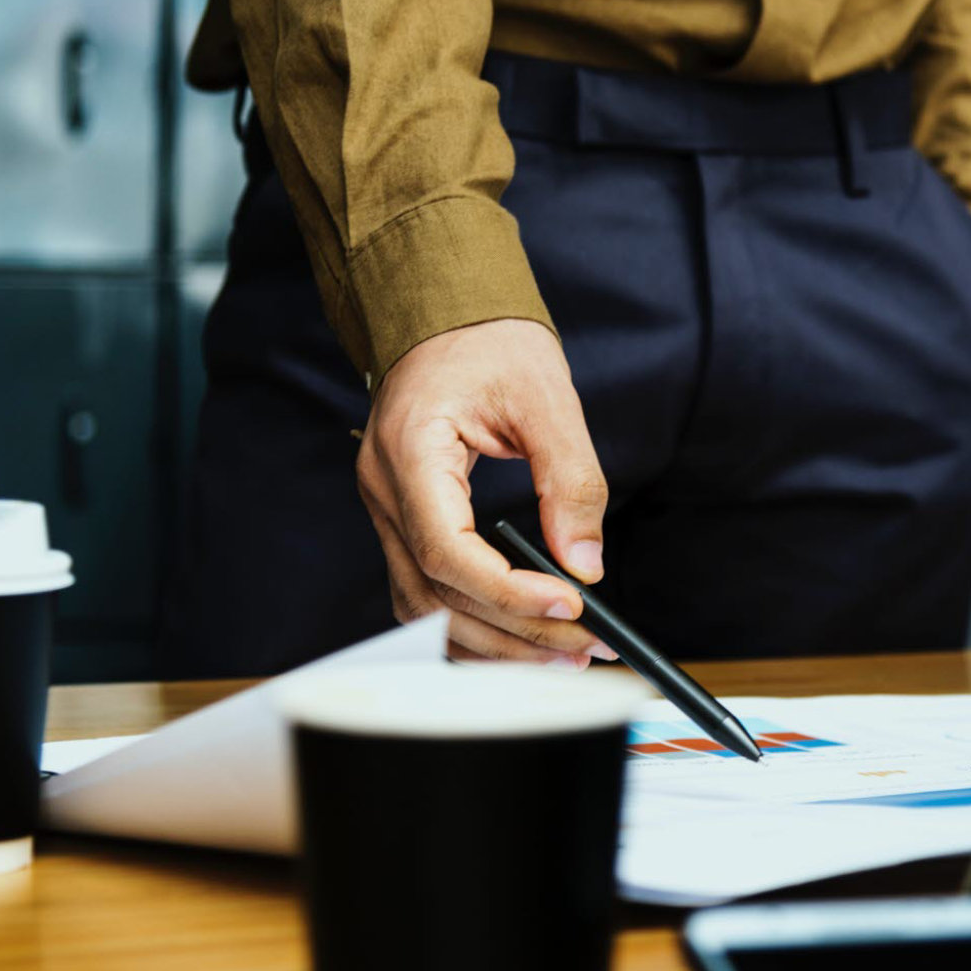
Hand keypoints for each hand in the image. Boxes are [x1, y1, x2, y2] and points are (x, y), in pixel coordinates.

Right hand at [357, 319, 616, 667]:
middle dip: (513, 632)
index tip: (569, 607)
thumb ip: (570, 481)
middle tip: (584, 649)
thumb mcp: (546, 397)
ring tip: (560, 656)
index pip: (446, 549)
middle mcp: (385, 491)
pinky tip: (519, 637)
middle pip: (435, 593)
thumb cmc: (488, 341)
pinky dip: (470, 624)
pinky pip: (426, 592)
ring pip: (424, 608)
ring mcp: (387, 510)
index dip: (507, 591)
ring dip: (492, 643)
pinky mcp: (404, 522)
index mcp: (410, 451)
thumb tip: (585, 564)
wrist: (444, 314)